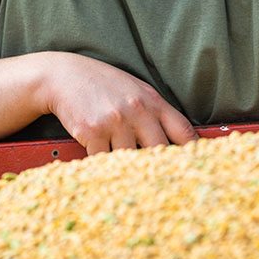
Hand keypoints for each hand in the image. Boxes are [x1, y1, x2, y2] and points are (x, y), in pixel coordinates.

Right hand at [37, 52, 197, 154]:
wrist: (63, 76)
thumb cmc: (103, 85)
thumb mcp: (136, 91)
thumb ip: (155, 112)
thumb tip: (177, 140)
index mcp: (153, 101)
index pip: (183, 130)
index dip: (192, 151)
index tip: (195, 166)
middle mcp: (137, 111)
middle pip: (160, 151)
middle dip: (160, 167)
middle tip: (161, 182)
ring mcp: (115, 122)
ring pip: (130, 160)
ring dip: (126, 167)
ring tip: (124, 169)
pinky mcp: (93, 132)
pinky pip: (104, 160)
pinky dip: (103, 165)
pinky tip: (101, 159)